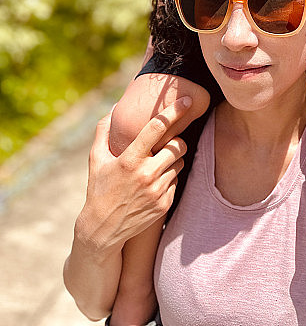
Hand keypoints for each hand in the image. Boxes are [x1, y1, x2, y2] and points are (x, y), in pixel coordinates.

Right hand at [77, 97, 190, 252]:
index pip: (157, 128)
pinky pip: (177, 180)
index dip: (174, 112)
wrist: (102, 229)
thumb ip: (103, 130)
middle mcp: (146, 174)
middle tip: (166, 144)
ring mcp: (157, 190)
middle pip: (178, 145)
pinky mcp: (164, 203)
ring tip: (156, 166)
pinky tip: (154, 183)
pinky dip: (169, 178)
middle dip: (176, 141)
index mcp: (130, 160)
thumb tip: (115, 107)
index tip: (187, 100)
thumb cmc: (99, 188)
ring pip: (180, 163)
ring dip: (172, 160)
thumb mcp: (96, 159)